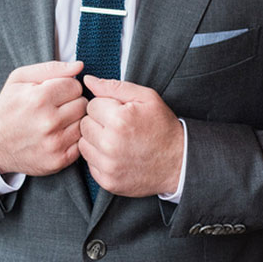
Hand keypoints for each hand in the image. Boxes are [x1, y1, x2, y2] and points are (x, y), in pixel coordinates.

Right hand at [0, 61, 86, 175]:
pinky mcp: (59, 160)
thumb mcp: (19, 79)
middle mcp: (48, 122)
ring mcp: (54, 143)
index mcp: (39, 98)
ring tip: (58, 121)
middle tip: (56, 107)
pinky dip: (73, 138)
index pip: (75, 86)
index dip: (66, 87)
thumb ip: (51, 68)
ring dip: (74, 120)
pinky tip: (59, 135)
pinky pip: (82, 142)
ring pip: (84, 123)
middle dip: (72, 103)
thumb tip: (79, 66)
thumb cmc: (9, 107)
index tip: (55, 93)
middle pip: (83, 104)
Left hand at [78, 76, 183, 196]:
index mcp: (119, 119)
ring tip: (116, 140)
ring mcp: (108, 165)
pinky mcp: (107, 181)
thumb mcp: (146, 98)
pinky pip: (89, 163)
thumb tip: (87, 80)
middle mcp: (110, 144)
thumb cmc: (162, 126)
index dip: (105, 106)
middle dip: (98, 122)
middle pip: (84, 124)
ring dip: (95, 140)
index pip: (91, 105)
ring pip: (83, 144)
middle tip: (118, 126)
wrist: (179, 162)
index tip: (119, 112)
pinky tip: (116, 154)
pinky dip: (99, 158)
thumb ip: (114, 87)